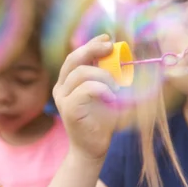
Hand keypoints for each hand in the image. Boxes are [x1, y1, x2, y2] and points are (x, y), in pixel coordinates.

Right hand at [53, 34, 119, 160]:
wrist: (93, 148)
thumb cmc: (103, 121)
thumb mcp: (109, 93)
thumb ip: (111, 77)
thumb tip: (125, 58)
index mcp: (69, 81)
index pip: (76, 55)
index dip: (90, 43)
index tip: (108, 38)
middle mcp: (62, 87)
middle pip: (73, 59)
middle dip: (92, 49)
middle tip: (111, 48)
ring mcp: (63, 98)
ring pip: (80, 73)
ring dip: (103, 75)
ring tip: (116, 87)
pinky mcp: (68, 109)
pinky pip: (85, 90)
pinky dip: (101, 89)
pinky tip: (112, 97)